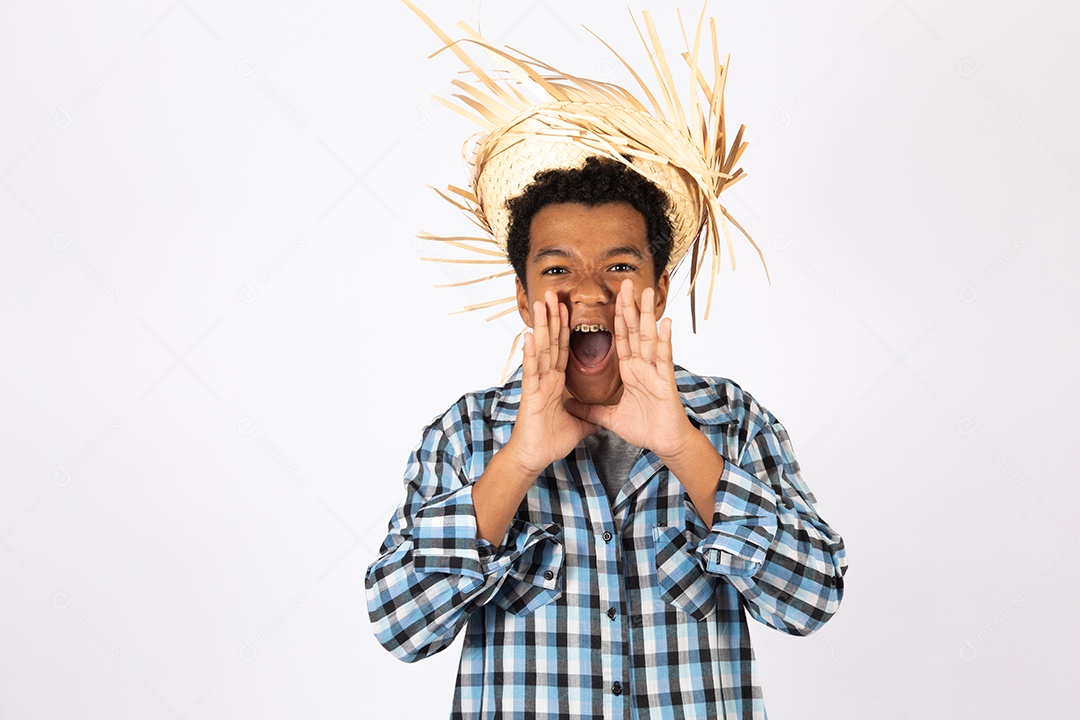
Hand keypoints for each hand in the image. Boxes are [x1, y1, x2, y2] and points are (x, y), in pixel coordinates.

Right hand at [505, 290, 597, 475]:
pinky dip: (531, 353)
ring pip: (540, 349)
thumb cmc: (550, 441)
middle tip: (553, 294)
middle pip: (551, 342)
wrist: (534, 458)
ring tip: (542, 304)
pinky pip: (532, 370)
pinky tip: (530, 335)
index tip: (567, 307)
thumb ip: (589, 415)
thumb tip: (603, 413)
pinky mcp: (530, 394)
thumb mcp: (578, 425)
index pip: (562, 349)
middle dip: (553, 317)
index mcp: (555, 382)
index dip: (565, 328)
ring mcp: (536, 384)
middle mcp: (545, 378)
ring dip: (541, 325)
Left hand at [564, 279, 695, 460]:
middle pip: (634, 331)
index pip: (621, 339)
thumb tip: (569, 406)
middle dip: (629, 307)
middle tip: (625, 282)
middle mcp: (643, 366)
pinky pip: (664, 358)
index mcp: (630, 371)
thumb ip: (591, 409)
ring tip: (644, 292)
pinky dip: (664, 340)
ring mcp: (655, 372)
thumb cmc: (645, 429)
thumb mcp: (610, 418)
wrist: (665, 444)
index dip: (615, 318)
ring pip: (649, 338)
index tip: (611, 297)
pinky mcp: (665, 382)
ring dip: (646, 315)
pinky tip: (665, 322)